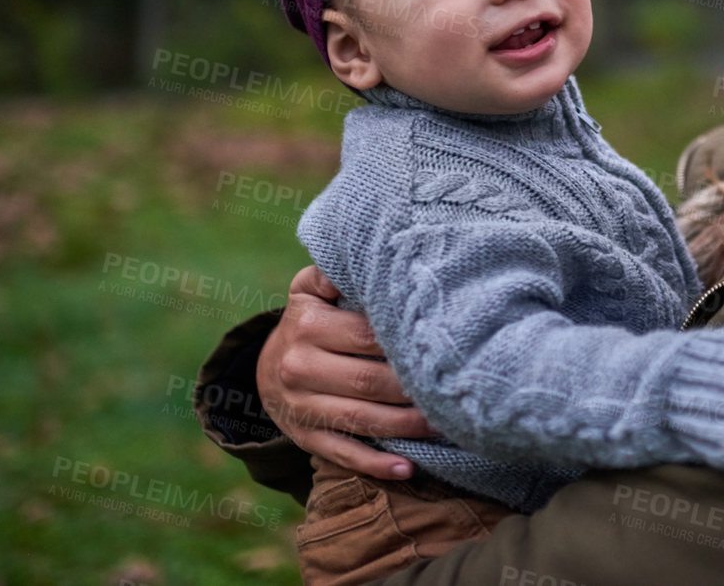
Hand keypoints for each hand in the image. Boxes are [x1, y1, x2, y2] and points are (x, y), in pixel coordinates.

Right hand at [256, 265, 434, 479]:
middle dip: (414, 388)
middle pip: (368, 382)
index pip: (366, 336)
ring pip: (362, 420)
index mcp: (307, 326)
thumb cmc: (309, 319)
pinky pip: (343, 453)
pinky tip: (407, 468)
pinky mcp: (307, 438)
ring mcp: (302, 407)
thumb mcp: (309, 289)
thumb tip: (361, 254)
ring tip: (447, 424)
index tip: (444, 345)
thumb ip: (332, 271)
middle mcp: (300, 368)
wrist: (266, 366)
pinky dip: (376, 464)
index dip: (405, 343)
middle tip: (456, 389)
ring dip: (407, 426)